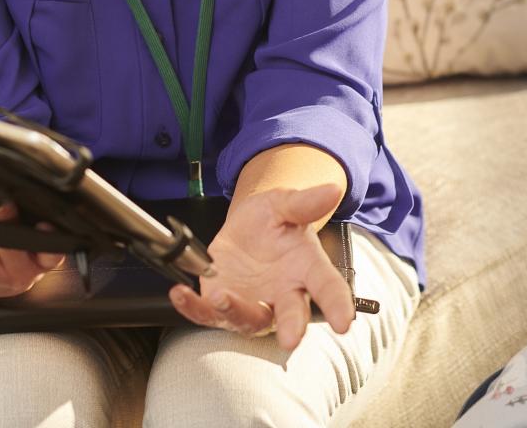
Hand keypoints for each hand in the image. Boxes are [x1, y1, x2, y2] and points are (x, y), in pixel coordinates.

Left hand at [166, 183, 355, 349]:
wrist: (244, 229)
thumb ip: (305, 202)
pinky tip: (181, 293)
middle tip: (291, 337)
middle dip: (291, 326)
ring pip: (248, 319)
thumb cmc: (271, 221)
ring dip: (236, 312)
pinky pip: (206, 313)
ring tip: (223, 297)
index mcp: (306, 269)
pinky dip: (193, 307)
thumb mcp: (284, 205)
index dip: (337, 305)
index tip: (344, 322)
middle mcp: (283, 294)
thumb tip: (333, 190)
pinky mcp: (220, 306)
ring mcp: (252, 303)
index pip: (327, 288)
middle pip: (291, 314)